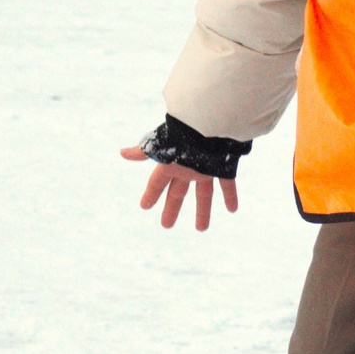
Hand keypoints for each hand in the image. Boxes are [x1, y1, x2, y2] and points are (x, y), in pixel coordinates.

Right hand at [118, 144, 238, 229]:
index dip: (150, 194)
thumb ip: (143, 152)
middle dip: (171, 209)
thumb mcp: (162, 146)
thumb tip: (122, 153)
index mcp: (172, 165)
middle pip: (178, 194)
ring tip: (201, 229)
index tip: (144, 206)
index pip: (157, 183)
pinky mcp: (223, 168)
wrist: (213, 124)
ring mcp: (206, 169)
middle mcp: (188, 169)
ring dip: (203, 211)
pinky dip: (230, 197)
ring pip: (204, 194)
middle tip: (166, 225)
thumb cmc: (185, 135)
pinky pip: (227, 186)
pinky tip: (233, 210)